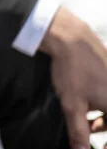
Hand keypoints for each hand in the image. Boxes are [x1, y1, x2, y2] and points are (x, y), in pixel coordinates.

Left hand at [40, 6, 106, 148]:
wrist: (70, 37)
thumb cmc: (72, 70)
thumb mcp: (73, 105)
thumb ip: (79, 131)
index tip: (101, 147)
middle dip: (104, 128)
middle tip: (89, 131)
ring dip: (101, 116)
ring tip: (84, 118)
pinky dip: (100, 101)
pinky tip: (84, 99)